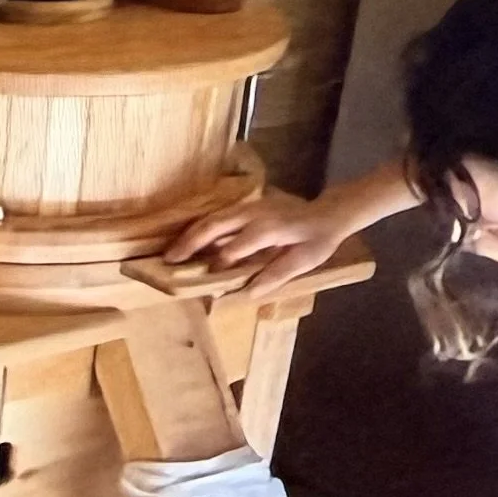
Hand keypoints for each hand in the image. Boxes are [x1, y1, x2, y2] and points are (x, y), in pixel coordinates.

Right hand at [161, 186, 348, 299]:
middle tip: (169, 259)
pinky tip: (190, 239)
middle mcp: (254, 213)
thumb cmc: (318, 240)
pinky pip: (219, 215)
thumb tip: (248, 291)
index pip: (235, 247)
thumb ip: (276, 275)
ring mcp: (249, 206)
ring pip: (213, 217)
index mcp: (269, 229)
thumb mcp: (304, 261)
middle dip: (191, 241)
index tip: (204, 281)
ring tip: (173, 251)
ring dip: (191, 233)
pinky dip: (201, 227)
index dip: (219, 264)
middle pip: (215, 224)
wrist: (327, 212)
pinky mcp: (247, 205)